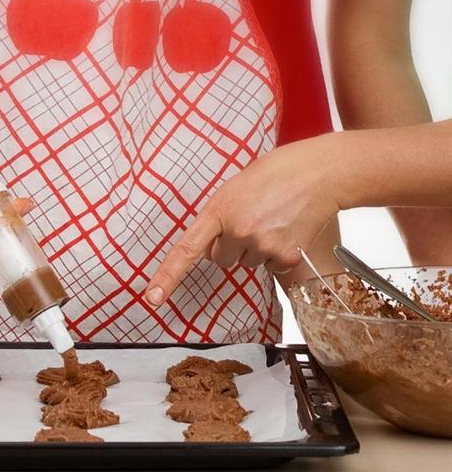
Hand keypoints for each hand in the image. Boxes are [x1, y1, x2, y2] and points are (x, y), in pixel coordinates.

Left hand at [145, 135, 342, 305]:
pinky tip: (287, 228)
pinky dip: (278, 253)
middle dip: (232, 245)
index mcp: (219, 211)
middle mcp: (238, 232)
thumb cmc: (275, 173)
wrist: (319, 173)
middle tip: (253, 218)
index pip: (186, 249)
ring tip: (273, 219)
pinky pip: (271, 266)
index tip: (151, 298)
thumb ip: (219, 217)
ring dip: (256, 248)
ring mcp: (262, 246)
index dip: (167, 276)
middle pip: (221, 260)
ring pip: (247, 263)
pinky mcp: (285, 257)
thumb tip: (213, 248)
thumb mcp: (234, 188)